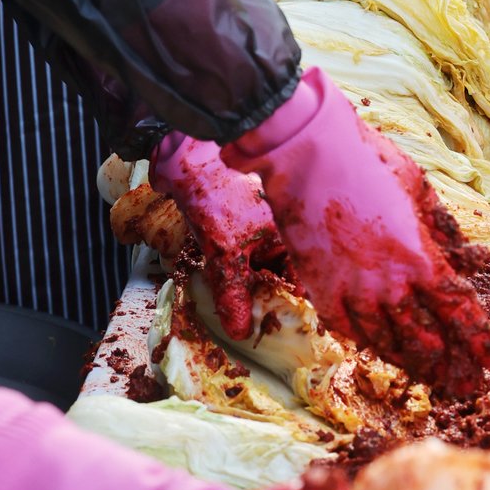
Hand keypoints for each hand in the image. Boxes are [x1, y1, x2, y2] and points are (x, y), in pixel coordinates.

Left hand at [151, 135, 280, 340]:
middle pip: (285, 268)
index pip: (303, 275)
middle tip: (254, 318)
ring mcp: (268, 214)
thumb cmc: (215, 198)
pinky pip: (251, 244)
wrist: (187, 157)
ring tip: (238, 298)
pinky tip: (226, 268)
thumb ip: (234, 294)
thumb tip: (241, 332)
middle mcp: (288, 221)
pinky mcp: (248, 210)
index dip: (291, 300)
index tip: (278, 322)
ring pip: (266, 257)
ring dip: (252, 276)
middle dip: (268, 292)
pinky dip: (241, 258)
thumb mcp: (224, 254)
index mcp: (294, 228)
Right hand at [224, 69, 489, 397]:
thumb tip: (464, 259)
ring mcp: (353, 295)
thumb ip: (442, 230)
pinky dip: (372, 344)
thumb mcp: (420, 190)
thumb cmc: (369, 162)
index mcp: (420, 259)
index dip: (478, 341)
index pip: (458, 312)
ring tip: (431, 378)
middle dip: (450, 366)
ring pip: (389, 344)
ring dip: (413, 364)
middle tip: (466, 385)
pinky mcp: (323, 295)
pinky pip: (353, 333)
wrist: (309, 158)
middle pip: (426, 341)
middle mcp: (389, 286)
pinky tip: (384, 349)